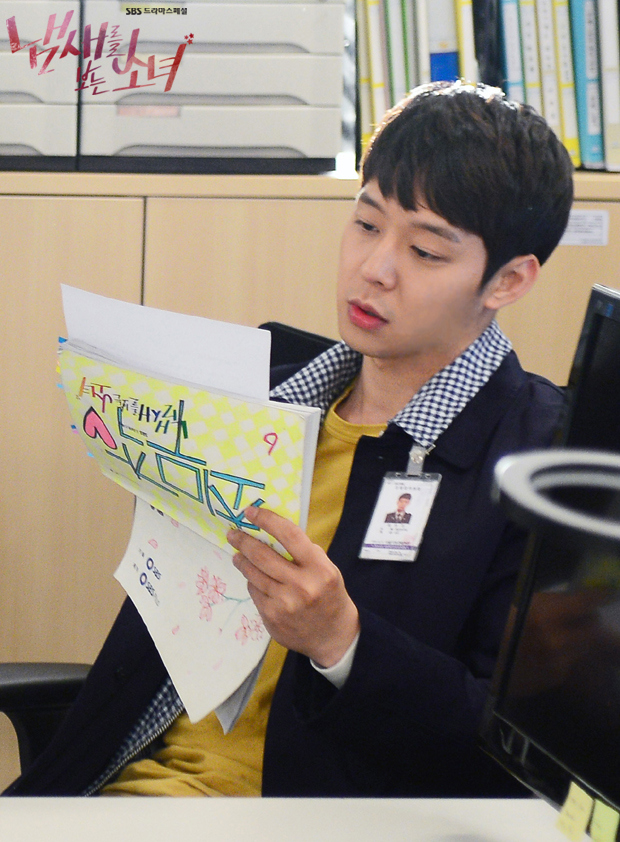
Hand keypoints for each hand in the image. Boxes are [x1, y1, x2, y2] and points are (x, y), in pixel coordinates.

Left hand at [227, 506, 359, 667]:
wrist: (333, 636)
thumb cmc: (329, 596)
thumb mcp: (327, 570)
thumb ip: (306, 553)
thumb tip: (274, 531)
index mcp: (319, 569)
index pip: (290, 535)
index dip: (268, 520)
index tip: (251, 512)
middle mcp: (301, 585)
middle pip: (263, 555)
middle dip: (244, 541)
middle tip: (233, 534)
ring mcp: (284, 603)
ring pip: (253, 574)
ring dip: (241, 561)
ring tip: (237, 554)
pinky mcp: (271, 616)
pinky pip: (254, 591)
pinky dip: (252, 582)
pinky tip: (253, 578)